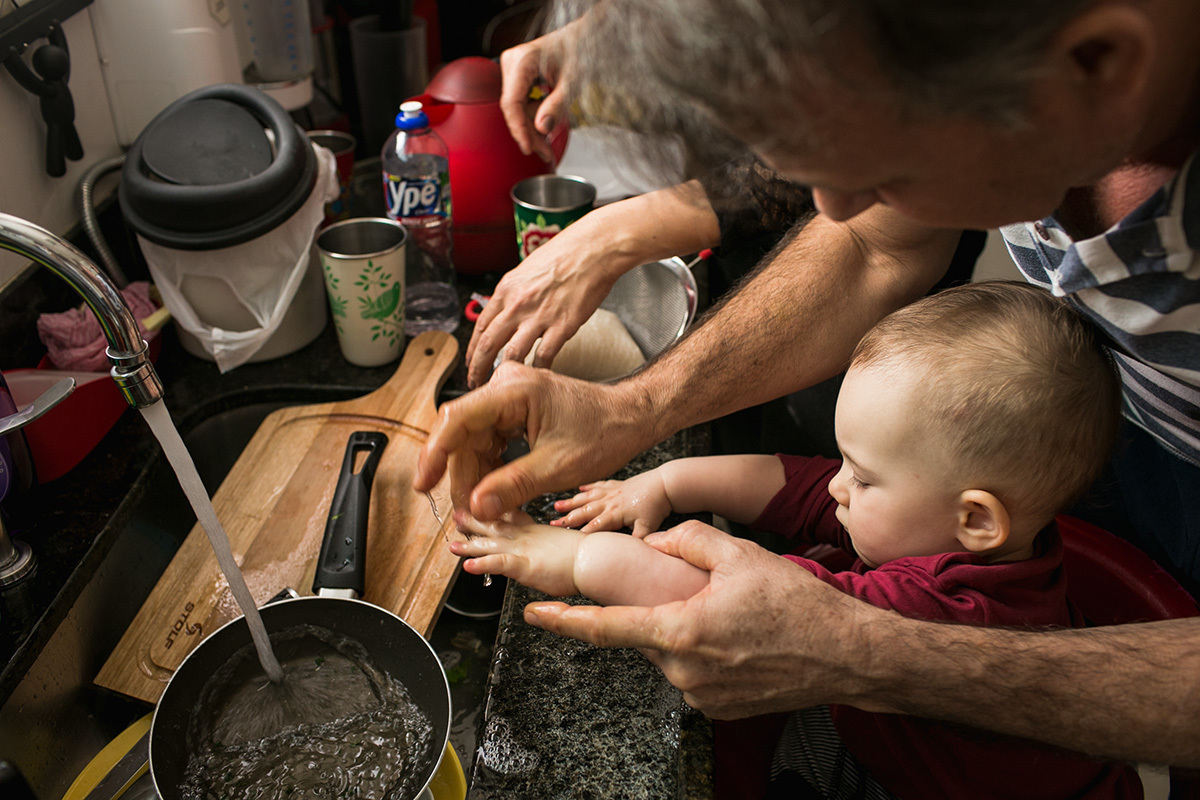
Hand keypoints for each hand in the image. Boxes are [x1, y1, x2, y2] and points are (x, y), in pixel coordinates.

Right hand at [415, 361, 653, 519]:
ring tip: (484, 512)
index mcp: (514, 390)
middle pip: (463, 435)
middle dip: (462, 477)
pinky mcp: (513, 411)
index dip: (435, 454)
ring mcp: (508, 398)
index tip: (424, 484)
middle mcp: (506, 387)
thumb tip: (477, 508)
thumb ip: (513, 486)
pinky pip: (489, 441)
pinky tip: (495, 495)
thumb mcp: (557, 467)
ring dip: (475, 478)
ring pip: (473, 441)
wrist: (630, 419)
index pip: (458, 419)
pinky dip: (489, 470)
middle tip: (467, 515)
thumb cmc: (604, 433)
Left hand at [450, 510, 583, 596]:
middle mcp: (527, 537)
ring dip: (470, 545)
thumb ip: (552, 544)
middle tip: (457, 516)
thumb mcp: (565, 542)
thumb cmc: (590, 553)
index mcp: (536, 530)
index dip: (494, 512)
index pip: (510, 517)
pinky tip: (468, 566)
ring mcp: (524, 550)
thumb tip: (551, 550)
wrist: (599, 558)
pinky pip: (499, 563)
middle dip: (474, 522)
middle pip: (495, 527)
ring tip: (451, 546)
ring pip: (491, 545)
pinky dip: (483, 564)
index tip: (479, 505)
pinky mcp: (525, 565)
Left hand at [465, 221, 622, 387]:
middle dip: (478, 368)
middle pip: (488, 345)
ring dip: (503, 373)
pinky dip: (538, 370)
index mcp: (507, 290)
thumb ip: (516, 292)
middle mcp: (517, 305)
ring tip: (501, 385)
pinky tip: (537, 375)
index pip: (481, 327)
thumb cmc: (567, 253)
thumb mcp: (528, 269)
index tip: (471, 361)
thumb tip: (509, 308)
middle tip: (476, 381)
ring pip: (511, 354)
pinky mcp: (562, 326)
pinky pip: (544, 356)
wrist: (595, 248)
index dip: (472, 349)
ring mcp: (539, 317)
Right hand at [498, 25, 574, 161]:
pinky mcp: (517, 76)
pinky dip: (533, 116)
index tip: (528, 147)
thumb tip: (542, 128)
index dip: (519, 129)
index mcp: (522, 60)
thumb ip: (557, 106)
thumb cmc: (580, 50)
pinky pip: (520, 103)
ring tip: (547, 142)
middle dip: (528, 132)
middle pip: (513, 108)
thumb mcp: (573, 81)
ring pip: (516, 109)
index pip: (511, 103)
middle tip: (544, 151)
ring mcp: (512, 69)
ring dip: (531, 127)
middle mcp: (512, 63)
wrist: (583, 36)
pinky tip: (545, 126)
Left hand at [519, 519, 883, 718]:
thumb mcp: (740, 554)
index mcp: (680, 631)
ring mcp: (701, 695)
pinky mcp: (718, 708)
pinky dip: (704, 652)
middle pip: (645, 634)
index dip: (564, 620)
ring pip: (670, 653)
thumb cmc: (798, 606)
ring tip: (732, 616)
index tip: (536, 614)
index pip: (606, 628)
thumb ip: (687, 540)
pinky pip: (693, 673)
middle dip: (658, 611)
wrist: (846, 655)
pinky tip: (738, 638)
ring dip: (684, 631)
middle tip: (699, 594)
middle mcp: (683, 671)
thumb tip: (655, 540)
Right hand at [551, 471, 671, 537]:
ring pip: (587, 497)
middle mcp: (610, 501)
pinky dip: (588, 487)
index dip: (580, 531)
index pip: (594, 525)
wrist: (665, 484)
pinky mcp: (617, 484)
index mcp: (615, 513)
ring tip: (556, 505)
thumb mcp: (647, 527)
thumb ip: (636, 540)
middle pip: (585, 510)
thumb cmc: (656, 506)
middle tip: (552, 523)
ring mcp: (612, 492)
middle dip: (568, 518)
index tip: (567, 537)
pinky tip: (579, 489)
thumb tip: (629, 554)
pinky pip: (598, 485)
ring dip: (571, 502)